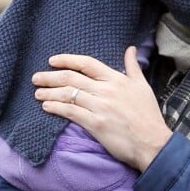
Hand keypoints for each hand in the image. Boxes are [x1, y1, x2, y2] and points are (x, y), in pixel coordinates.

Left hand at [32, 47, 172, 171]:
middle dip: (50, 77)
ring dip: (49, 93)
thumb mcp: (142, 86)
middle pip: (72, 78)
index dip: (67, 60)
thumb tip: (131, 49)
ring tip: (37, 93)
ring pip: (68, 94)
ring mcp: (100, 107)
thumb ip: (133, 67)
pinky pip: (71, 112)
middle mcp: (106, 90)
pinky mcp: (96, 124)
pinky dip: (56, 108)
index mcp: (116, 79)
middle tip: (36, 78)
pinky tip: (47, 107)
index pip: (87, 64)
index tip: (52, 61)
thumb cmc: (148, 115)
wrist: (153, 142)